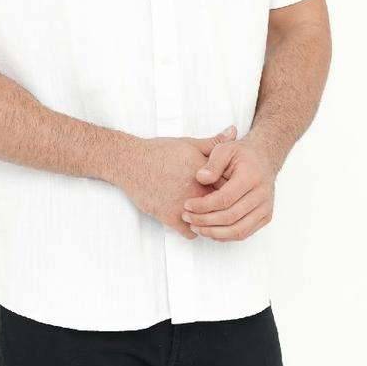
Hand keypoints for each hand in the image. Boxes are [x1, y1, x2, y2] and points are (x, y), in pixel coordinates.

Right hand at [116, 125, 238, 238]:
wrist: (132, 163)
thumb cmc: (160, 152)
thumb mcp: (189, 144)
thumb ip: (214, 142)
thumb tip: (234, 131)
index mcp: (206, 173)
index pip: (232, 187)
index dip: (233, 189)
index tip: (230, 190)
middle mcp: (198, 191)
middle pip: (222, 207)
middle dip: (223, 207)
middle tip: (219, 204)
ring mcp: (185, 207)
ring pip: (208, 224)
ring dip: (208, 221)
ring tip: (206, 214)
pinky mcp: (170, 218)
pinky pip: (191, 234)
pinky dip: (192, 230)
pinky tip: (190, 221)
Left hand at [181, 132, 277, 241]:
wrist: (264, 158)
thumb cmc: (242, 154)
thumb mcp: (225, 149)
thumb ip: (212, 163)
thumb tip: (200, 178)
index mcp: (251, 177)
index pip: (224, 199)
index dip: (203, 205)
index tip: (187, 205)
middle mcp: (261, 195)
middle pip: (230, 217)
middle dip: (205, 221)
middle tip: (187, 217)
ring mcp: (265, 208)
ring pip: (238, 231)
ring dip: (213, 233)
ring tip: (196, 227)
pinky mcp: (265, 217)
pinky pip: (244, 233)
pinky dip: (225, 236)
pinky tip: (210, 230)